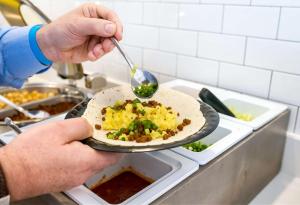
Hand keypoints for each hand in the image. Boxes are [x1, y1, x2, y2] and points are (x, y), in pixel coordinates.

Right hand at [0, 118, 121, 200]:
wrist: (9, 174)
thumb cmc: (30, 155)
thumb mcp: (59, 130)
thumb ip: (81, 125)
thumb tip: (92, 126)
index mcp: (86, 161)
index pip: (115, 154)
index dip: (119, 142)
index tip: (119, 133)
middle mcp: (83, 173)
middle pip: (103, 158)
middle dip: (103, 143)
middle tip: (97, 129)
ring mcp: (73, 179)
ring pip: (90, 162)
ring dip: (89, 149)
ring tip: (79, 136)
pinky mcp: (64, 180)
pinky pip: (78, 166)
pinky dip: (79, 156)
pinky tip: (68, 147)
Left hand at [36, 3, 122, 62]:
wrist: (50, 47)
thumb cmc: (59, 30)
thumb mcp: (77, 26)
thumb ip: (96, 26)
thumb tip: (112, 28)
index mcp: (92, 12)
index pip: (111, 16)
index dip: (116, 25)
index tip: (117, 35)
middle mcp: (97, 24)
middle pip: (113, 31)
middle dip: (110, 40)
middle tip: (104, 46)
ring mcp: (96, 36)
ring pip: (109, 43)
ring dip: (103, 49)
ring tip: (94, 51)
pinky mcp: (94, 48)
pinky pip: (103, 52)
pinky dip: (98, 55)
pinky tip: (90, 54)